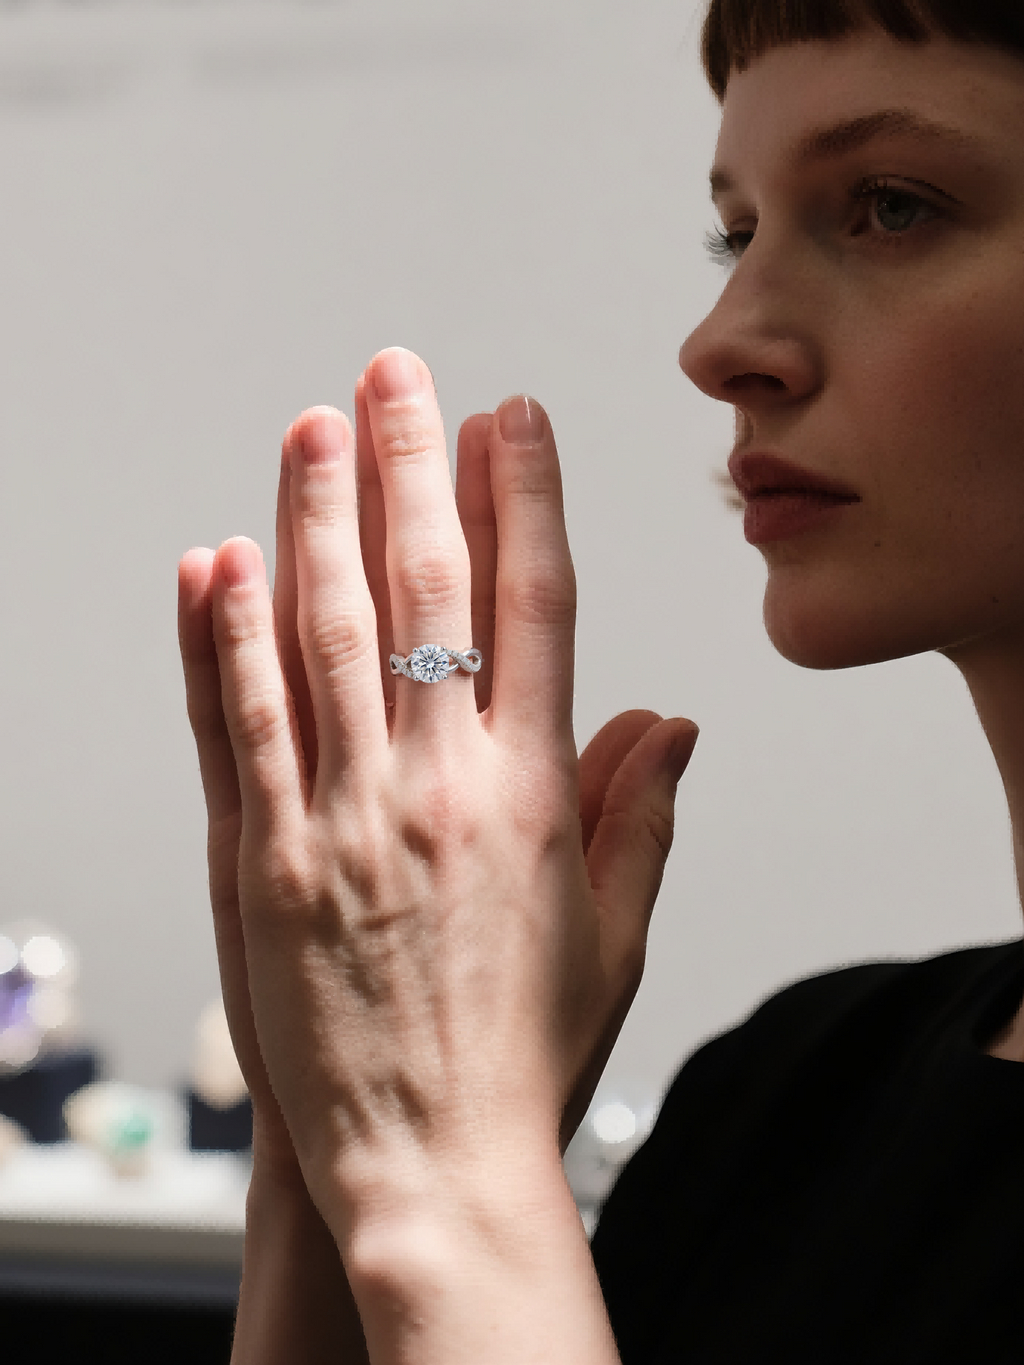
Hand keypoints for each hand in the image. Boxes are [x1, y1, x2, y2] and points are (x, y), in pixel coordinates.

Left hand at [182, 345, 696, 1256]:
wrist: (429, 1163)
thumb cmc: (526, 1049)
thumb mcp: (616, 933)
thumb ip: (642, 814)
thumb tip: (675, 717)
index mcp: (532, 794)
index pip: (532, 608)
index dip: (524, 500)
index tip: (515, 418)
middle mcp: (436, 787)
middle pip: (421, 592)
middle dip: (410, 466)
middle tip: (396, 374)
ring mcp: (339, 820)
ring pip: (317, 635)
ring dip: (312, 518)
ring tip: (309, 427)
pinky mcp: (258, 863)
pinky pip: (233, 725)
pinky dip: (219, 636)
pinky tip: (216, 559)